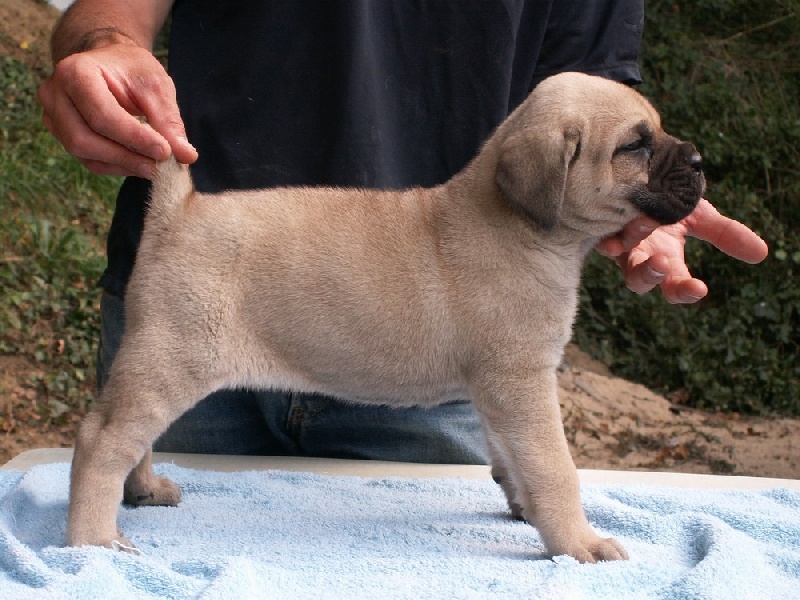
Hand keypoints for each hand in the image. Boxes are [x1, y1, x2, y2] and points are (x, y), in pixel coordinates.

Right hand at [37, 43, 197, 178]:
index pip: (102, 115)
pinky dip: (116, 166)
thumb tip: (186, 156)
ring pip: (84, 154)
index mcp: (75, 73)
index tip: (165, 152)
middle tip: (160, 166)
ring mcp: (53, 116)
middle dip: (126, 156)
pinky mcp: (62, 134)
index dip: (134, 138)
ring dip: (122, 164)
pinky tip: (138, 164)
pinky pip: (87, 160)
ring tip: (153, 166)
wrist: (110, 64)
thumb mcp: (155, 85)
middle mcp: (55, 94)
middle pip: (84, 139)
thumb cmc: (132, 69)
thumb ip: (168, 120)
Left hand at [596, 199, 768, 303]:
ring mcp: (616, 241)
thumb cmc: (670, 202)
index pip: (675, 284)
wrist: (641, 174)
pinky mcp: (597, 225)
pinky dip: (605, 234)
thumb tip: (762, 253)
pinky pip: (598, 234)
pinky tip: (609, 237)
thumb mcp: (699, 216)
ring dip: (632, 242)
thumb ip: (725, 234)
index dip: (684, 290)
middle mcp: (638, 255)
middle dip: (651, 274)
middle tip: (662, 261)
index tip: (700, 288)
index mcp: (665, 259)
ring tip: (646, 222)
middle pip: (639, 280)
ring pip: (618, 256)